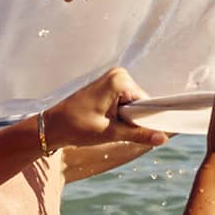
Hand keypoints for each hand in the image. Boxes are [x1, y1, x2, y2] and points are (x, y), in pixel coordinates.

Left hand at [41, 67, 167, 152]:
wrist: (51, 126)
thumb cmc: (76, 127)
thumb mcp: (110, 133)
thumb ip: (138, 134)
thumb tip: (163, 139)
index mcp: (119, 80)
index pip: (146, 102)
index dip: (145, 120)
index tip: (141, 133)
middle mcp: (118, 75)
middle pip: (139, 103)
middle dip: (132, 119)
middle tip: (114, 130)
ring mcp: (112, 79)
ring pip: (131, 104)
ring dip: (124, 118)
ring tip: (107, 126)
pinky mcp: (107, 87)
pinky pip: (123, 102)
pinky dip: (118, 115)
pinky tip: (106, 121)